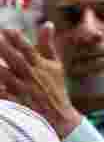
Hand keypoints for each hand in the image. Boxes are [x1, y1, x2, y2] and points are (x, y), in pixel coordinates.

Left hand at [0, 23, 81, 137]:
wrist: (60, 118)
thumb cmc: (55, 89)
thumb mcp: (56, 65)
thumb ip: (48, 44)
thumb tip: (47, 23)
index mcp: (40, 65)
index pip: (27, 47)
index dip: (15, 37)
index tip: (5, 27)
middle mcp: (31, 75)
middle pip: (14, 58)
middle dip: (2, 47)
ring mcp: (23, 89)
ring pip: (4, 75)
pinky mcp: (16, 102)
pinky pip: (2, 94)